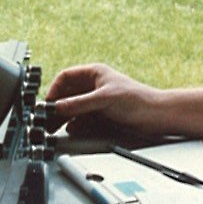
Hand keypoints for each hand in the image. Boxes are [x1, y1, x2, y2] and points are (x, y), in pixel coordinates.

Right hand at [43, 63, 169, 135]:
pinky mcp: (101, 115)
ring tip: (53, 127)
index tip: (48, 102)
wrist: (157, 117)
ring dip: (63, 117)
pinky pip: (81, 119)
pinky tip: (71, 130)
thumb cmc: (138, 100)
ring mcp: (97, 101)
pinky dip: (75, 124)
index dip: (55, 89)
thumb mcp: (104, 99)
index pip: (66, 77)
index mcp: (94, 73)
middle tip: (46, 118)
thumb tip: (58, 106)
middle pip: (67, 95)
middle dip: (57, 106)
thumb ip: (80, 103)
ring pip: (73, 109)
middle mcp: (94, 86)